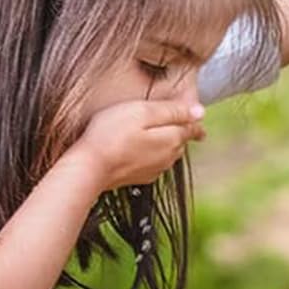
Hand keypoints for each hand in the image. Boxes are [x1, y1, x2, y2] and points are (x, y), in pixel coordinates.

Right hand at [69, 98, 206, 189]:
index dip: (194, 118)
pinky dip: (152, 152)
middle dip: (181, 129)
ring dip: (167, 141)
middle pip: (180, 140)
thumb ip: (172, 111)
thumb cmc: (111, 134)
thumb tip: (199, 112)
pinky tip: (143, 147)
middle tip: (181, 119)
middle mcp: (167, 158)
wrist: (89, 168)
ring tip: (164, 131)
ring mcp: (154, 170)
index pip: (192, 127)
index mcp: (171, 139)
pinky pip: (153, 162)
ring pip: (168, 152)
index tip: (196, 114)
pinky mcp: (139, 177)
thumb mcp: (143, 112)